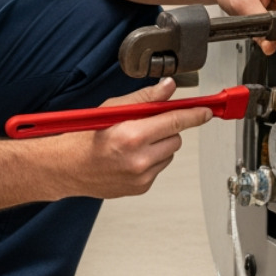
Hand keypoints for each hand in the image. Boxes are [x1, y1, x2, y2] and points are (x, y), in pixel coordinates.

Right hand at [61, 78, 212, 198]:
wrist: (69, 167)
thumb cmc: (86, 136)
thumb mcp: (114, 109)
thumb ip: (145, 98)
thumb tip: (168, 88)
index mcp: (132, 135)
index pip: (175, 122)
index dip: (194, 115)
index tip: (206, 112)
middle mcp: (139, 159)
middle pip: (176, 138)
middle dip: (167, 129)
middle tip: (146, 125)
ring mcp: (141, 176)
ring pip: (169, 154)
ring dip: (160, 145)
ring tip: (134, 143)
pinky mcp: (141, 187)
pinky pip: (159, 168)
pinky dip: (151, 160)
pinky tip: (131, 156)